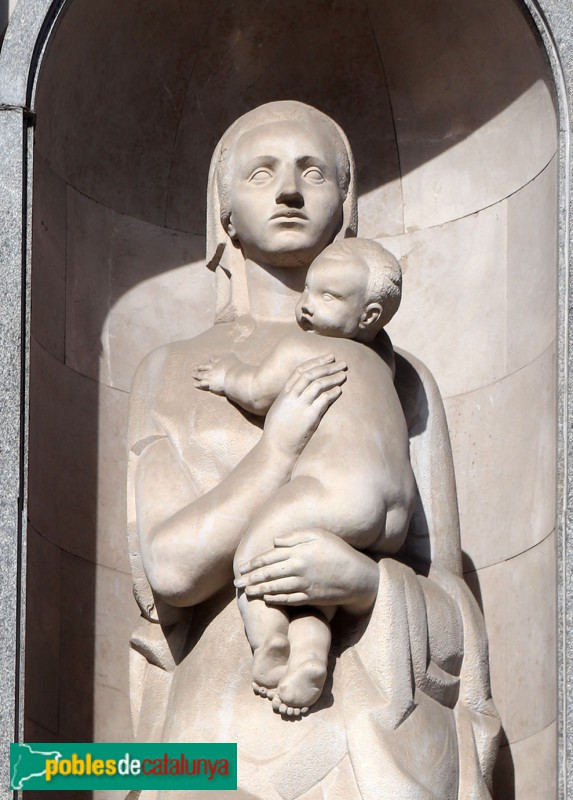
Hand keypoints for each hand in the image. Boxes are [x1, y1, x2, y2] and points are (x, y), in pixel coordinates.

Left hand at [192, 354, 239, 393]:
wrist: (234, 377)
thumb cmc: (236, 368)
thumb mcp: (234, 359)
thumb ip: (232, 356)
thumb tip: (231, 353)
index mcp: (219, 362)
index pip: (214, 360)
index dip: (211, 360)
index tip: (209, 360)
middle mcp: (213, 368)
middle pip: (204, 367)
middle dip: (199, 367)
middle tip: (194, 367)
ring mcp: (211, 376)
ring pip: (201, 375)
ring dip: (196, 375)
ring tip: (193, 375)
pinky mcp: (210, 384)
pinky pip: (202, 384)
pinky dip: (198, 384)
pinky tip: (195, 385)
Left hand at [234, 529, 379, 613]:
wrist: (358, 576)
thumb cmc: (338, 550)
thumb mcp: (318, 535)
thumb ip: (295, 536)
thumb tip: (274, 541)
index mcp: (299, 551)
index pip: (269, 558)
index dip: (253, 564)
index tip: (242, 568)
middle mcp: (299, 568)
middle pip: (268, 574)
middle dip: (250, 578)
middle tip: (237, 583)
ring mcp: (304, 584)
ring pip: (275, 588)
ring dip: (259, 590)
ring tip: (247, 592)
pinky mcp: (310, 597)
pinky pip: (288, 599)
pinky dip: (275, 599)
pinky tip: (266, 599)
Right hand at [262, 354, 346, 458]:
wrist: (276, 449)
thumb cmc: (278, 432)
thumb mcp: (280, 410)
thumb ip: (289, 399)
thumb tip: (301, 393)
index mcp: (284, 393)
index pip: (300, 370)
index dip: (315, 361)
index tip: (328, 357)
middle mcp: (291, 397)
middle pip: (311, 374)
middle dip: (327, 366)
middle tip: (341, 362)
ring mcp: (299, 406)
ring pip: (318, 384)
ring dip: (332, 378)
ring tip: (344, 375)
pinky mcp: (309, 417)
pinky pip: (323, 400)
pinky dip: (332, 393)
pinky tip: (339, 390)